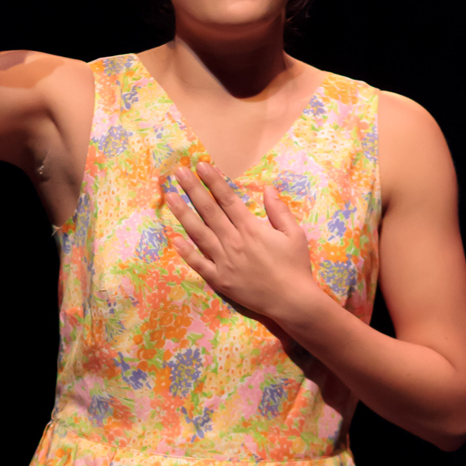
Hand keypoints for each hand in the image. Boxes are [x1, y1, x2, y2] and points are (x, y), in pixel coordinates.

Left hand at [162, 161, 320, 324]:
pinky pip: (198, 263)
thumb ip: (279, 210)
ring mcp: (223, 261)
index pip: (227, 199)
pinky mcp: (219, 279)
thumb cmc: (295, 266)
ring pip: (198, 233)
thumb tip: (268, 188)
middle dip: (192, 189)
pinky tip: (173, 238)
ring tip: (169, 196)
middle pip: (208, 211)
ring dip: (183, 213)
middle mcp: (233, 241)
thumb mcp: (294, 234)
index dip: (213, 181)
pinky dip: (185, 251)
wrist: (291, 301)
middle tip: (179, 172)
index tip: (200, 165)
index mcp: (251, 228)